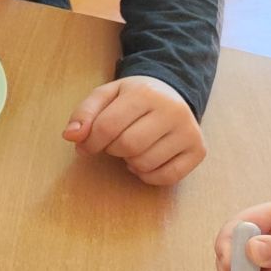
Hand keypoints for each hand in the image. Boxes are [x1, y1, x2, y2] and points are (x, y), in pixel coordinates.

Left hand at [62, 75, 205, 185]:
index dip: (90, 141)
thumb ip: (84, 114)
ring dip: (129, 162)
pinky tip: (144, 161)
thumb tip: (71, 137)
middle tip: (112, 143)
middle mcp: (173, 110)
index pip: (107, 127)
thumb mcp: (105, 96)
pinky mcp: (199, 150)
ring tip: (131, 148)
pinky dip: (148, 176)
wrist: (171, 93)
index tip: (87, 144)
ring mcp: (189, 131)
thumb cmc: (131, 99)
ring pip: (146, 163)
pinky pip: (167, 177)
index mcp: (145, 93)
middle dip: (111, 150)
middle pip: (128, 146)